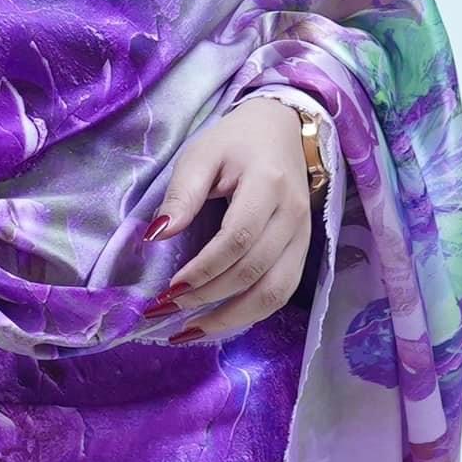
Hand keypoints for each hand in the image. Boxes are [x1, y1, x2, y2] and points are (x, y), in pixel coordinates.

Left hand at [141, 96, 315, 342]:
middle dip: (208, 297)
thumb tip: (157, 236)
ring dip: (232, 318)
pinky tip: (219, 322)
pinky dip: (250, 313)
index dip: (204, 269)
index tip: (169, 288)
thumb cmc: (235, 142)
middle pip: (254, 271)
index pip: (238, 239)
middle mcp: (293, 216)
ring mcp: (303, 236)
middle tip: (166, 309)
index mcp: (267, 185)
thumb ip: (182, 194)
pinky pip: (281, 291)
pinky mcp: (303, 250)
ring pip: (275, 292)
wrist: (282, 130)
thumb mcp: (201, 154)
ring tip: (190, 331)